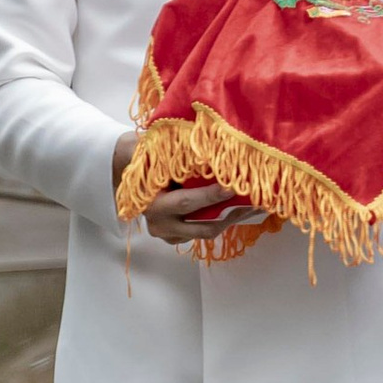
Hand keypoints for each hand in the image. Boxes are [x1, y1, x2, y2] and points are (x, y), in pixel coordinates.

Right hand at [112, 128, 265, 246]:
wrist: (129, 174)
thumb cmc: (143, 158)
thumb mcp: (151, 150)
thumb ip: (171, 152)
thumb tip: (205, 146)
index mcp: (150, 202)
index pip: (186, 202)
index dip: (211, 195)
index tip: (232, 186)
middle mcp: (158, 223)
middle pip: (202, 225)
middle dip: (229, 213)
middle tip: (252, 201)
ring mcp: (168, 234)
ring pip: (205, 232)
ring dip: (229, 219)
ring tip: (252, 206)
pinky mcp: (177, 237)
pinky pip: (203, 232)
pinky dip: (221, 222)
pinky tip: (238, 210)